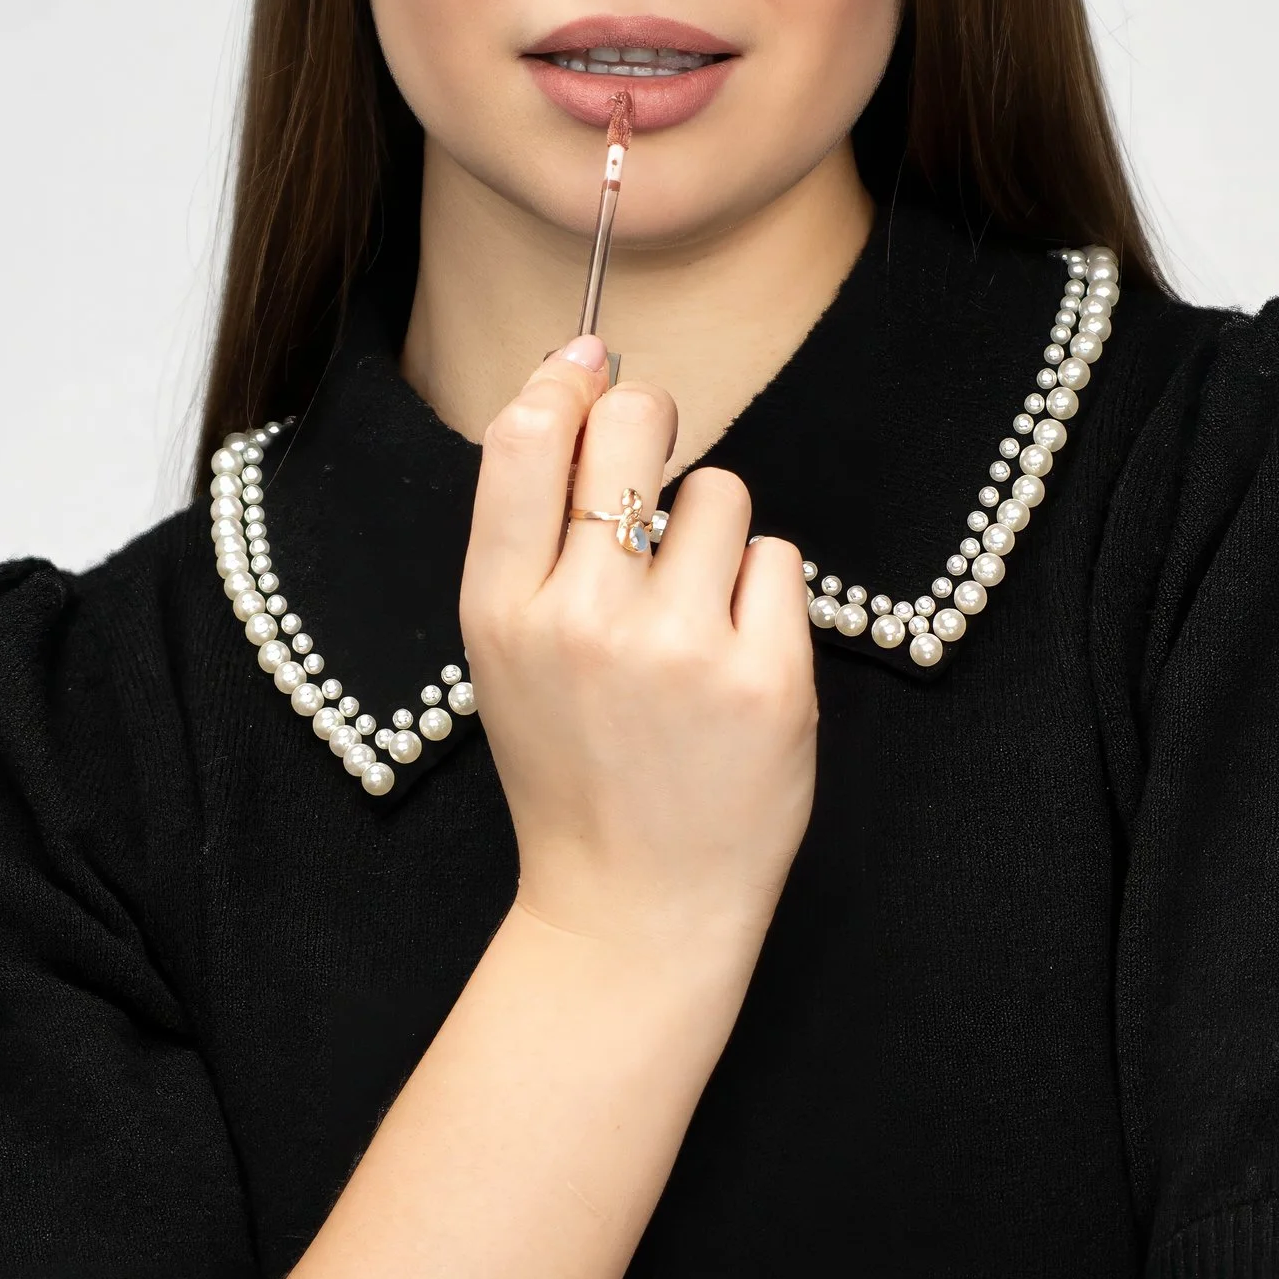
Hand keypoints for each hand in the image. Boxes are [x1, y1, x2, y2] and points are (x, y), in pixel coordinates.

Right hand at [460, 345, 815, 951]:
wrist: (634, 908)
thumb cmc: (574, 764)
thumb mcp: (508, 651)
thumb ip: (529, 530)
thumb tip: (577, 376)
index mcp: (500, 611)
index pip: (523, 439)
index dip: (563, 382)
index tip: (588, 370)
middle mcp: (585, 621)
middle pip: (632, 427)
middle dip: (649, 421)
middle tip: (651, 469)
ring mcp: (680, 650)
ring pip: (721, 494)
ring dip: (715, 533)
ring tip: (692, 611)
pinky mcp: (767, 679)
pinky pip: (778, 561)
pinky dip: (762, 596)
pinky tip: (734, 657)